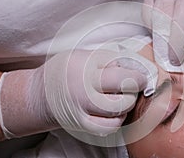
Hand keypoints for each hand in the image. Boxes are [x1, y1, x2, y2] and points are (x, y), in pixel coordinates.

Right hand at [0, 49, 156, 137]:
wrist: (41, 95)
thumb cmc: (66, 72)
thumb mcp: (85, 56)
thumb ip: (110, 60)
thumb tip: (139, 67)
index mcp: (85, 64)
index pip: (121, 66)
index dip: (138, 71)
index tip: (142, 75)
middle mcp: (83, 86)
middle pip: (125, 86)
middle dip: (135, 85)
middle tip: (133, 84)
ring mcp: (82, 107)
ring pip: (120, 108)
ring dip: (128, 103)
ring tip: (121, 97)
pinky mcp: (82, 124)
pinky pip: (110, 126)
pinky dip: (118, 119)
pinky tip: (113, 112)